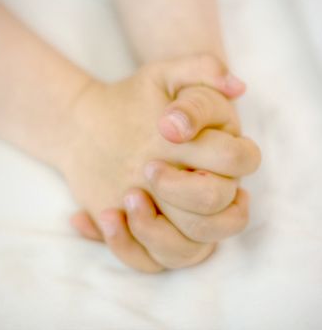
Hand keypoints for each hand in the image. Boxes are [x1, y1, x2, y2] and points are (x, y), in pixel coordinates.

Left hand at [63, 55, 259, 271]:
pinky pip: (148, 263)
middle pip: (220, 213)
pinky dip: (123, 245)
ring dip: (154, 229)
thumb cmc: (134, 102)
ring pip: (189, 251)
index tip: (164, 127)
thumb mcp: (162, 76)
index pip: (240, 161)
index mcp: (219, 155)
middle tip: (146, 168)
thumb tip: (236, 87)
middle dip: (182, 191)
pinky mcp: (148, 237)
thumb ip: (200, 69)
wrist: (91, 127)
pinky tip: (101, 214)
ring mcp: (177, 220)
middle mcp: (206, 192)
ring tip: (123, 198)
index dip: (212, 150)